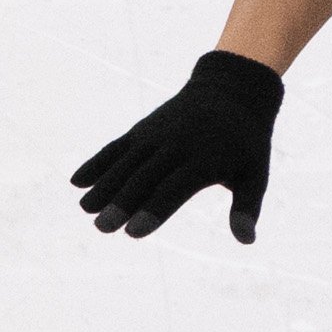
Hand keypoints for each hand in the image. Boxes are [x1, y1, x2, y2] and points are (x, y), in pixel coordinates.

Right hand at [75, 52, 281, 242]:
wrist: (232, 90)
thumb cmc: (246, 143)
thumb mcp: (255, 173)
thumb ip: (246, 208)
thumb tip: (247, 241)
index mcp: (206, 159)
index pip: (175, 188)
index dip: (154, 210)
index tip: (134, 232)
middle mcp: (177, 145)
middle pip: (145, 177)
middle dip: (122, 202)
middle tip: (102, 227)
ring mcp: (156, 135)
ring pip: (125, 163)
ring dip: (104, 186)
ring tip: (85, 209)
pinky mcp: (142, 130)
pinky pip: (116, 148)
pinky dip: (96, 162)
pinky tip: (76, 181)